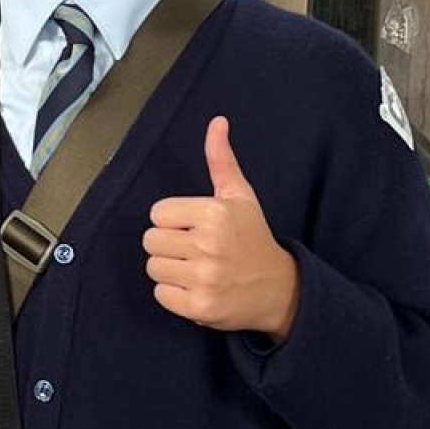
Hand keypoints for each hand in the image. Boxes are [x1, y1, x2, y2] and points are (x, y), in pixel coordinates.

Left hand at [142, 116, 300, 340]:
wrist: (279, 289)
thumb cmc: (253, 239)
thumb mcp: (240, 196)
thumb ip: (221, 159)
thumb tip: (217, 122)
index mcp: (214, 213)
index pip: (157, 213)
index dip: (173, 220)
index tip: (194, 227)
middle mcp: (209, 245)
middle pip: (150, 241)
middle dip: (168, 245)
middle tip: (194, 249)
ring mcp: (204, 278)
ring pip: (153, 268)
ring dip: (170, 270)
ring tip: (196, 268)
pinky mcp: (199, 307)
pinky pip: (160, 294)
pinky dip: (174, 294)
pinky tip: (196, 287)